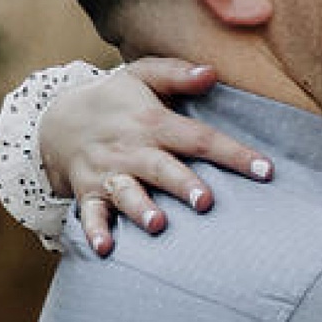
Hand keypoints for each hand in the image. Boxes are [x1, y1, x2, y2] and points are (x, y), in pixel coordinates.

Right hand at [44, 61, 274, 256]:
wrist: (57, 119)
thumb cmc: (115, 100)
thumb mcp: (141, 75)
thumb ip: (176, 73)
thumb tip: (212, 72)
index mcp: (152, 121)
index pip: (198, 137)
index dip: (232, 153)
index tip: (264, 170)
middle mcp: (131, 148)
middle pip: (161, 168)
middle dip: (182, 184)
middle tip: (205, 202)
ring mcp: (108, 172)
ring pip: (126, 192)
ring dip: (140, 209)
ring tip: (157, 224)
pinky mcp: (87, 192)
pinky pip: (90, 213)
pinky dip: (95, 231)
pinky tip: (106, 249)